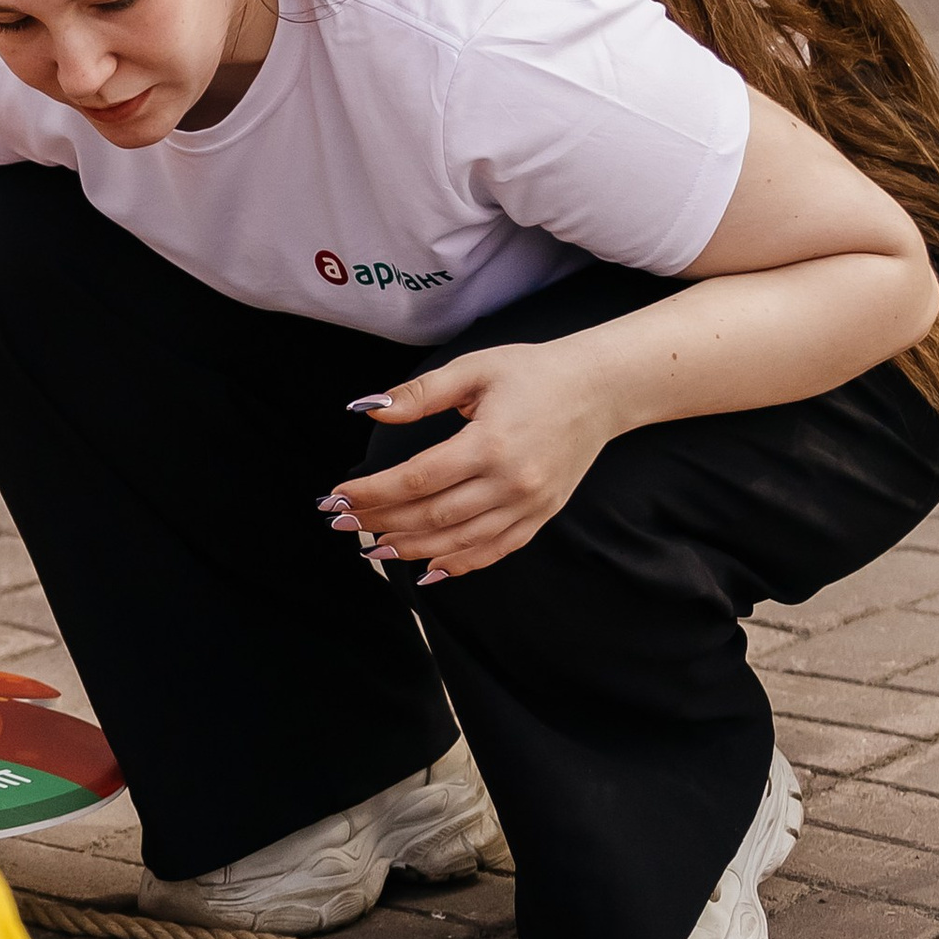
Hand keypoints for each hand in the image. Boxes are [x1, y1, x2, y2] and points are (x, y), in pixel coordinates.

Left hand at [328, 345, 618, 581]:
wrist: (601, 388)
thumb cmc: (533, 372)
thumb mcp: (474, 369)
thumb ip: (420, 393)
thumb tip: (368, 409)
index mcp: (490, 443)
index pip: (415, 480)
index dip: (371, 492)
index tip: (337, 497)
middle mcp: (511, 482)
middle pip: (431, 516)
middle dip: (380, 522)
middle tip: (342, 524)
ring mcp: (529, 504)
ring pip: (459, 541)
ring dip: (411, 549)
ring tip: (374, 548)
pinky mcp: (541, 515)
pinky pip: (494, 550)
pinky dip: (459, 564)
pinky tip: (427, 568)